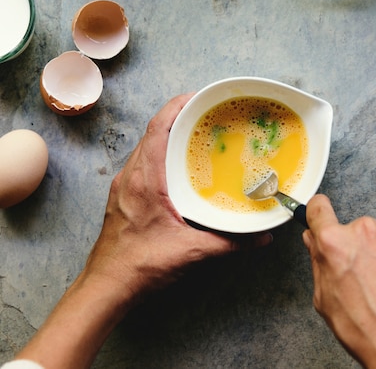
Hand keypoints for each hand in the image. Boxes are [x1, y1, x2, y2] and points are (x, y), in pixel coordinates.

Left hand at [85, 93, 271, 303]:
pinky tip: (176, 165)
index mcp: (145, 179)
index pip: (158, 128)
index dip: (177, 107)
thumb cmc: (141, 265)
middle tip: (204, 113)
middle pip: (152, 132)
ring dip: (167, 134)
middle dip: (177, 117)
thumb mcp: (190, 252)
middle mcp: (131, 175)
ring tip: (193, 133)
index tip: (197, 97)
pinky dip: (159, 152)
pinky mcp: (123, 195)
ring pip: (145, 146)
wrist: (107, 285)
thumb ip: (229, 243)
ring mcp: (124, 184)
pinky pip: (142, 161)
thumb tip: (261, 238)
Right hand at [302, 194, 375, 367]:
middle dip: (358, 246)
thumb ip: (318, 261)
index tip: (321, 215)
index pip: (319, 208)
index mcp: (334, 242)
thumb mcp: (325, 298)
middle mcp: (363, 231)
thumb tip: (314, 241)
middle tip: (366, 275)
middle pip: (356, 229)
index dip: (318, 213)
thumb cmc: (365, 327)